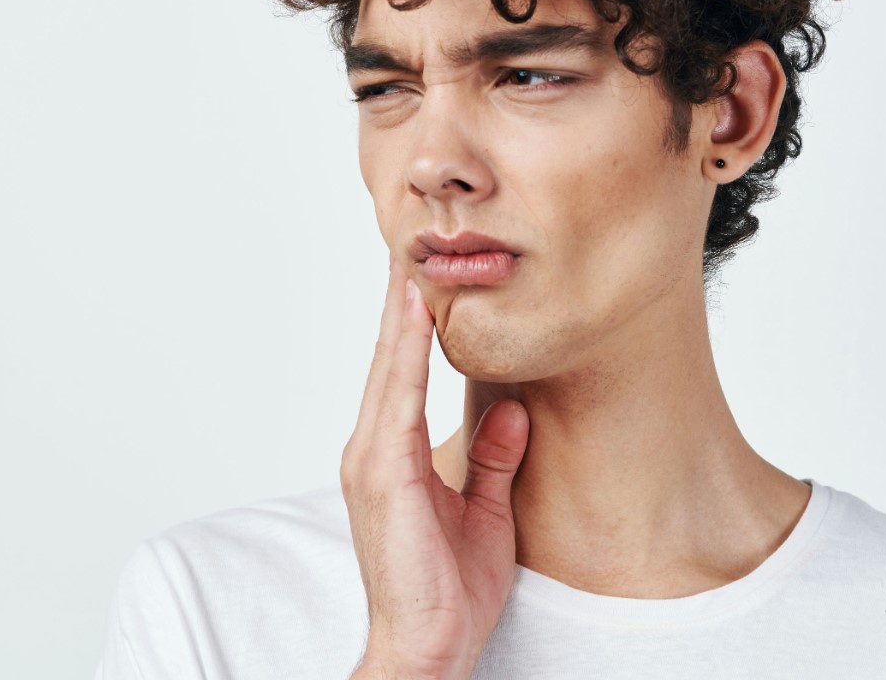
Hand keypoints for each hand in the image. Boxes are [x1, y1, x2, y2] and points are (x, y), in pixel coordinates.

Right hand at [341, 257, 529, 679]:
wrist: (427, 648)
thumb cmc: (449, 590)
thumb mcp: (485, 511)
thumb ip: (494, 458)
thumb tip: (514, 409)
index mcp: (392, 455)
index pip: (403, 374)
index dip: (412, 323)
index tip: (424, 277)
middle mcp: (373, 448)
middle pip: (390, 359)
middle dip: (401, 303)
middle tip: (411, 245)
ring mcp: (371, 460)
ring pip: (390, 368)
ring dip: (401, 313)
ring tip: (413, 260)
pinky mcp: (382, 475)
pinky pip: (398, 400)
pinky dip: (406, 354)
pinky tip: (418, 316)